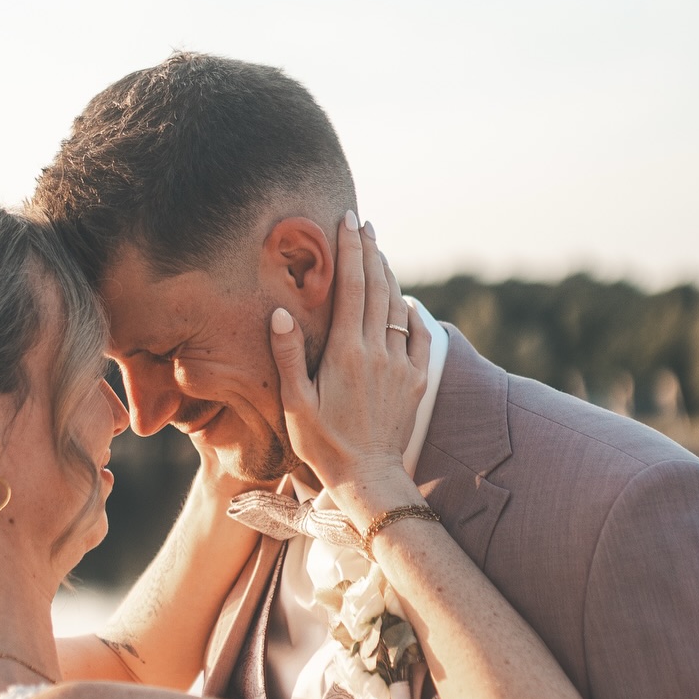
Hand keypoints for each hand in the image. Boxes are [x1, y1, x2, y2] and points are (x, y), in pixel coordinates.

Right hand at [270, 213, 431, 522]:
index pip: (350, 286)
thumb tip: (281, 312)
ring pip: (396, 306)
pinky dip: (410, 313)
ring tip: (379, 253)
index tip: (348, 221)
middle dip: (370, 251)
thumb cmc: (323, 443)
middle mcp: (377, 351)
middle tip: (364, 224)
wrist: (368, 476)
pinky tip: (404, 303)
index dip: (350, 250)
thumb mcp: (295, 402)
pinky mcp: (415, 380)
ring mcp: (400, 364)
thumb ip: (289, 355)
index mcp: (346, 352)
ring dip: (388, 275)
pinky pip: (417, 336)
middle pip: (376, 287)